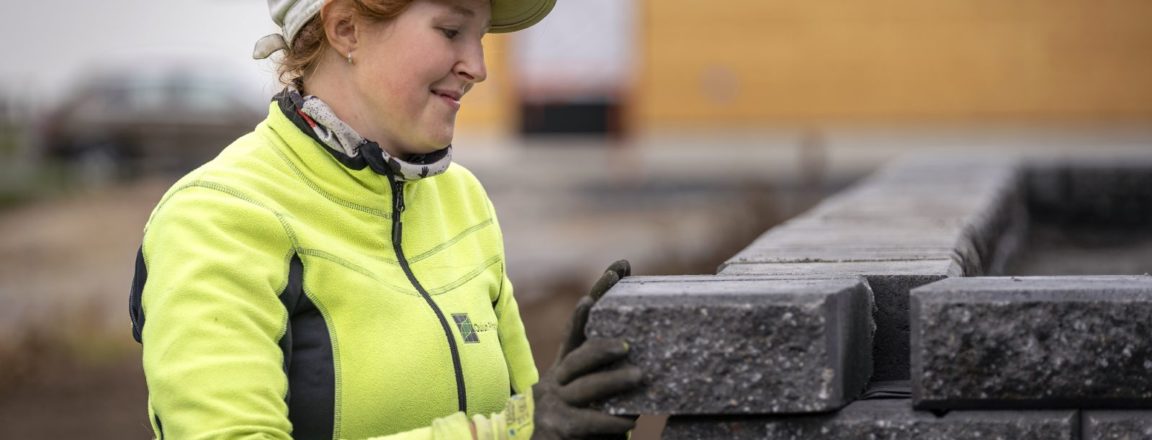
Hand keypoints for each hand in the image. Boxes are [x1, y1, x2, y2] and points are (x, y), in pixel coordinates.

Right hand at [532, 261, 641, 439]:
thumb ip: (608, 366)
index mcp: (568, 361)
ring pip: (584, 387)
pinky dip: (609, 421)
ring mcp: (557, 402)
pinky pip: (587, 422)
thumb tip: (650, 347)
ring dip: (612, 381)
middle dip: (600, 346)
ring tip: (639, 377)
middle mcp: (559, 377)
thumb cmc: (576, 409)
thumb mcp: (589, 383)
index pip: (582, 322)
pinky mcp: (562, 426)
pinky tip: (629, 421)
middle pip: (577, 355)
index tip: (619, 269)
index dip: (600, 293)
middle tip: (627, 345)